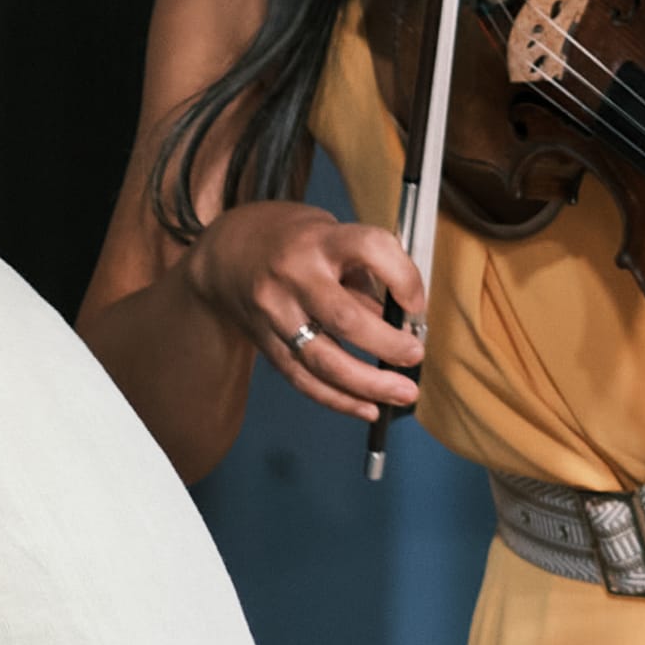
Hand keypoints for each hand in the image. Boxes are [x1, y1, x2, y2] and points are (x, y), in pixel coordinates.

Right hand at [181, 200, 425, 422]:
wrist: (227, 252)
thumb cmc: (294, 243)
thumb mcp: (331, 237)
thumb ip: (363, 276)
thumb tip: (400, 325)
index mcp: (319, 241)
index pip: (369, 249)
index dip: (403, 276)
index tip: (417, 302)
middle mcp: (293, 276)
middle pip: (343, 318)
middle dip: (387, 344)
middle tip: (414, 354)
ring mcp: (275, 313)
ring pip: (322, 359)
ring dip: (368, 384)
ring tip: (403, 392)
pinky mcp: (266, 343)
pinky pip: (303, 379)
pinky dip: (339, 399)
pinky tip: (367, 407)